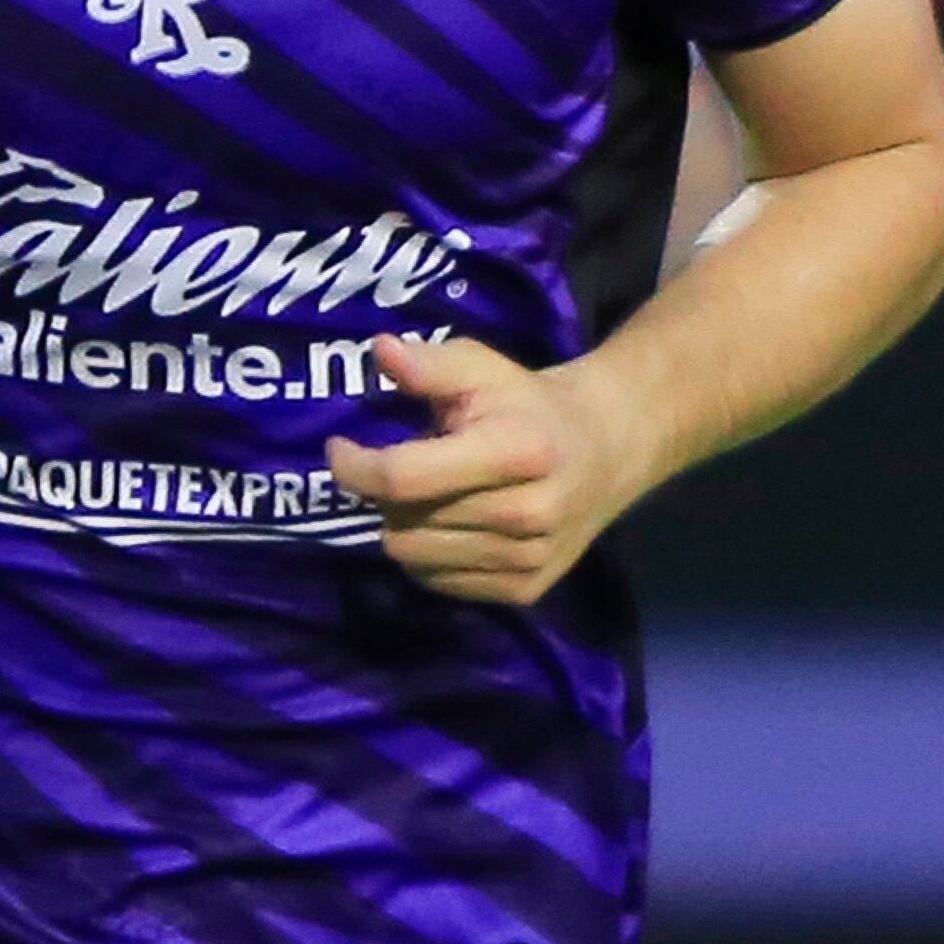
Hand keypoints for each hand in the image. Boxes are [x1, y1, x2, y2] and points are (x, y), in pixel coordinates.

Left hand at [326, 336, 645, 604]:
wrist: (605, 452)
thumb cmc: (529, 405)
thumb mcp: (484, 369)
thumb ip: (431, 365)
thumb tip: (379, 353)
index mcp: (517, 451)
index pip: (404, 476)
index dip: (355, 466)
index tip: (338, 447)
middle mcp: (526, 515)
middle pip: (402, 522)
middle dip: (386, 494)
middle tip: (406, 465)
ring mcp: (527, 560)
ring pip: (411, 557)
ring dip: (405, 525)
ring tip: (434, 493)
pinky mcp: (524, 591)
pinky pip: (435, 583)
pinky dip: (427, 554)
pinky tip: (452, 523)